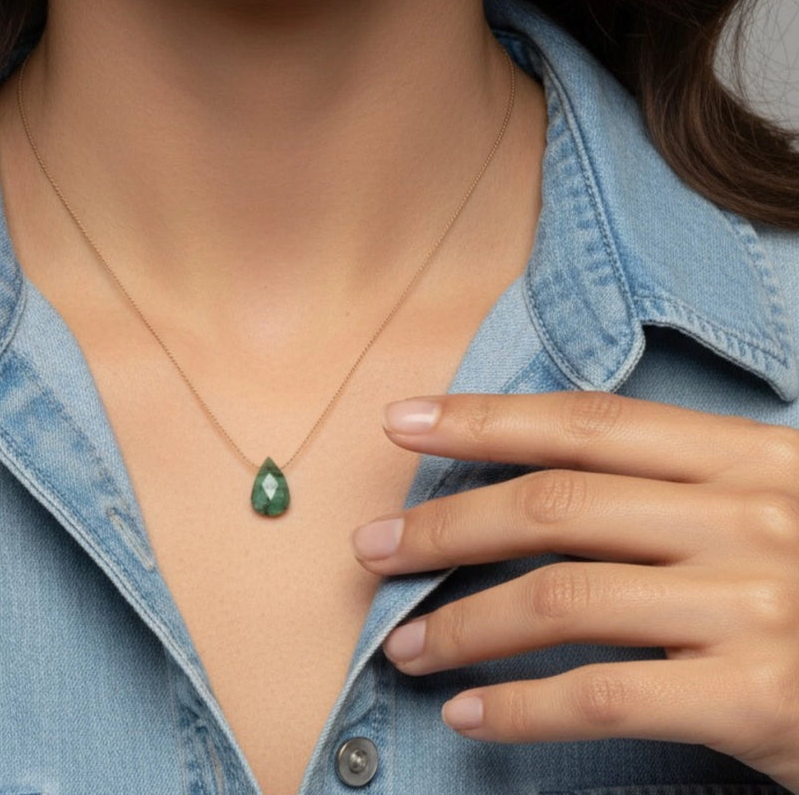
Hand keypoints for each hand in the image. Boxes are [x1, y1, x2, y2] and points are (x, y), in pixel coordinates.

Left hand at [349, 391, 798, 791]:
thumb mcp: (775, 506)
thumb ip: (678, 488)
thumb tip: (539, 483)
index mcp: (748, 458)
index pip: (586, 424)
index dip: (483, 418)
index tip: (401, 422)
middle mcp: (747, 518)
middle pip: (554, 506)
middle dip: (445, 524)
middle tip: (373, 548)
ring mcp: (752, 608)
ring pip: (562, 598)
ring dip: (463, 624)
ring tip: (402, 644)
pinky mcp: (756, 701)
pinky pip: (605, 697)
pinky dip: (523, 708)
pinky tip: (471, 713)